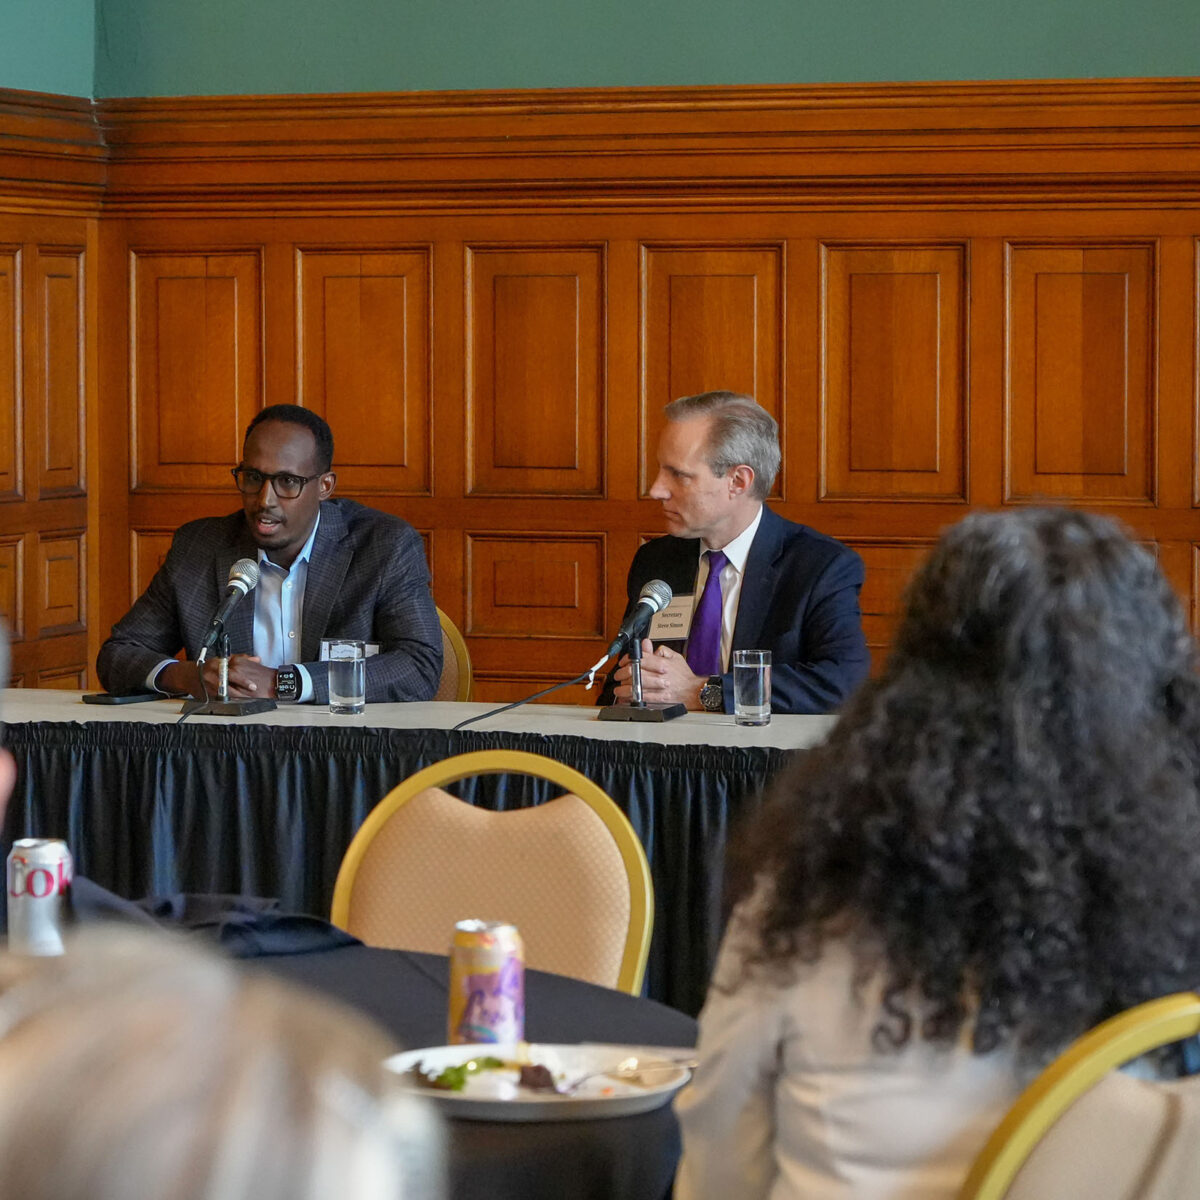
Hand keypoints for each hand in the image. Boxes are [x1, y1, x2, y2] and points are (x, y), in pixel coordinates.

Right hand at [158, 655, 274, 699]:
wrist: (189, 675)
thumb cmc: (209, 667)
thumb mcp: (224, 659)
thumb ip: (241, 659)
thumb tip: (257, 659)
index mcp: (218, 666)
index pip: (233, 674)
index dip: (244, 681)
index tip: (253, 686)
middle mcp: (213, 677)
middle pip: (230, 687)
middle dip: (242, 693)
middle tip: (252, 696)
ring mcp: (209, 688)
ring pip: (226, 695)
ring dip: (237, 699)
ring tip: (247, 701)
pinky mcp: (207, 696)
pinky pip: (220, 700)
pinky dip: (229, 702)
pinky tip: (237, 704)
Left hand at [612, 639, 705, 709]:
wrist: (694, 692)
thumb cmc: (684, 675)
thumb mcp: (674, 657)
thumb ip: (659, 650)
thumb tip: (646, 644)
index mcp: (662, 664)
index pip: (639, 658)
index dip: (627, 659)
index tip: (623, 662)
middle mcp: (659, 676)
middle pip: (634, 672)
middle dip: (621, 673)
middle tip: (618, 675)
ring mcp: (658, 689)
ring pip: (634, 687)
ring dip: (623, 688)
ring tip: (619, 689)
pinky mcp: (658, 700)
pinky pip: (640, 700)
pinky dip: (630, 699)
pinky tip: (626, 698)